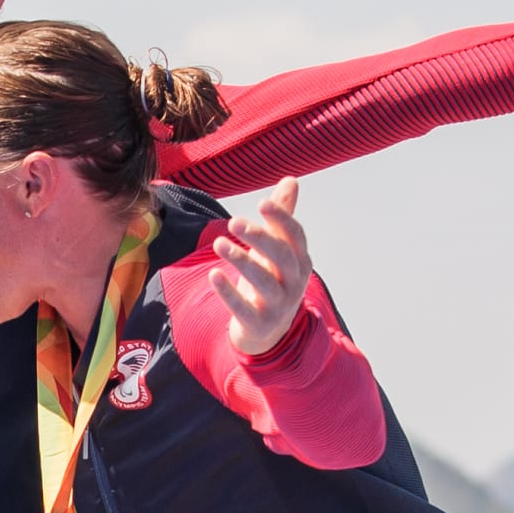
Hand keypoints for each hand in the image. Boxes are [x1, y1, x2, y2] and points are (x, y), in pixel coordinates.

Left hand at [213, 177, 315, 357]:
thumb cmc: (272, 281)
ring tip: (218, 244)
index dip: (281, 219)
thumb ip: (282, 218)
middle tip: (234, 221)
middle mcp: (294, 283)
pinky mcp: (259, 324)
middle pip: (281, 256)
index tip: (262, 202)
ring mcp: (278, 305)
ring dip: (240, 260)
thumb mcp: (278, 251)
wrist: (269, 332)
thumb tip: (291, 180)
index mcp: (300, 261)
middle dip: (259, 238)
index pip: (295, 236)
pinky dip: (228, 292)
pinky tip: (213, 275)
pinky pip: (243, 308)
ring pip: (262, 281)